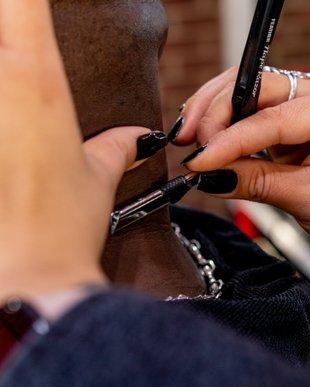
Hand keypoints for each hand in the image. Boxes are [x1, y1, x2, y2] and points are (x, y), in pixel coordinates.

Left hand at [0, 1, 148, 299]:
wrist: (22, 277)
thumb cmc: (59, 227)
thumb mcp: (95, 179)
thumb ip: (117, 148)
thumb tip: (137, 140)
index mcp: (37, 82)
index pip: (24, 4)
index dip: (27, 3)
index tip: (33, 9)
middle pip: (0, 36)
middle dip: (10, 41)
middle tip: (22, 69)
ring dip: (4, 80)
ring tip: (20, 129)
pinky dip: (0, 122)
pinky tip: (8, 146)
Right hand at [177, 68, 309, 253]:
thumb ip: (258, 183)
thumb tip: (208, 174)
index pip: (272, 118)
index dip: (229, 140)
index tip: (198, 160)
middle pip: (255, 86)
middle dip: (215, 112)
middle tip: (186, 142)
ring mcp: (309, 102)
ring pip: (249, 91)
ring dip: (215, 112)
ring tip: (189, 138)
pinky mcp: (296, 118)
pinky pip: (254, 110)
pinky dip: (228, 123)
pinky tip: (207, 137)